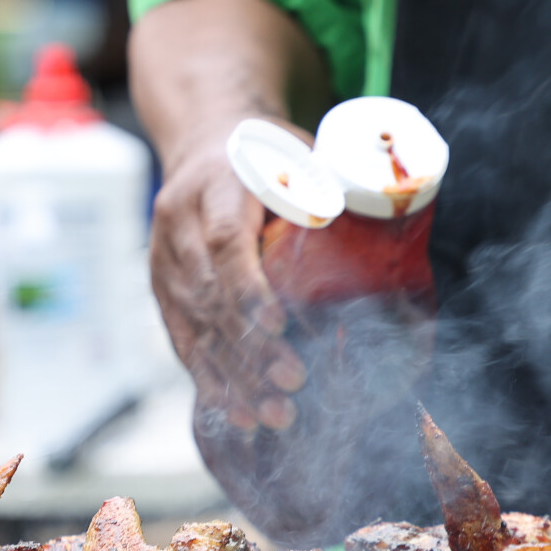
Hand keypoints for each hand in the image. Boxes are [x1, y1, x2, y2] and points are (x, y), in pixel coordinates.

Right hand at [150, 122, 308, 431]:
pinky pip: (182, 339)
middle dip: (250, 348)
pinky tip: (238, 414)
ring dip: (234, 376)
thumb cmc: (268, 149)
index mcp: (214, 183)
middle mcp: (177, 222)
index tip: (278, 326)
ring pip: (194, 326)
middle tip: (292, 385)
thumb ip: (330, 186)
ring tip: (274, 415)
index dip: (248, 288)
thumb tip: (391, 219)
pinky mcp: (159, 288)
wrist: (203, 135)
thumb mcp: (299, 151)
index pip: (224, 242)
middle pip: (209, 295)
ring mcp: (162, 258)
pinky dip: (209, 379)